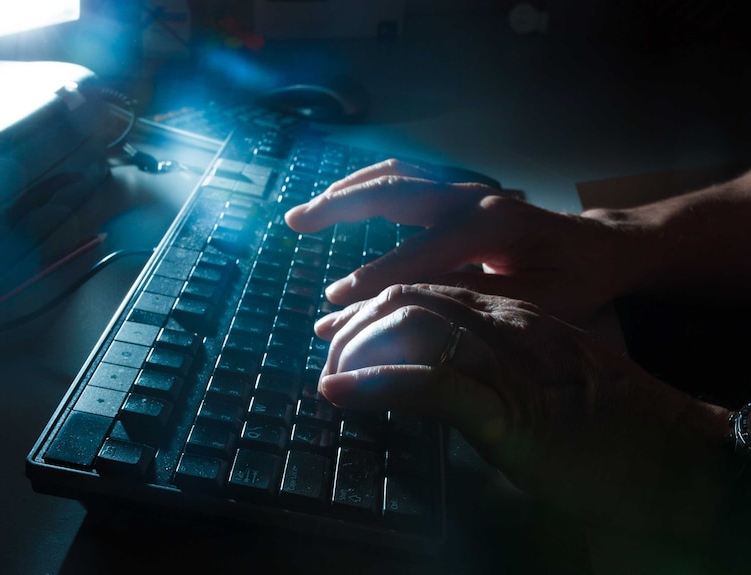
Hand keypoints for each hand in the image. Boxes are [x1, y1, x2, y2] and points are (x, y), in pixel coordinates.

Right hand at [285, 159, 634, 324]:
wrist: (600, 249)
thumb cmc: (572, 282)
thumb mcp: (533, 304)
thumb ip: (471, 302)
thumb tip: (407, 310)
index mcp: (490, 228)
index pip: (416, 256)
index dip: (372, 281)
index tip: (334, 304)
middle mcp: (472, 199)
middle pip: (394, 190)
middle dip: (340, 206)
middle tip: (295, 220)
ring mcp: (466, 191)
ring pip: (396, 176)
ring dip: (347, 189)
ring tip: (307, 211)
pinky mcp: (461, 195)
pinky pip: (406, 180)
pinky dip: (368, 185)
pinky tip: (344, 199)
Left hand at [315, 283, 729, 534]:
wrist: (676, 458)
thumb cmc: (605, 432)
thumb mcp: (537, 388)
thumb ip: (485, 374)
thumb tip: (426, 384)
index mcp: (514, 319)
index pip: (429, 291)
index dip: (377, 310)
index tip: (345, 338)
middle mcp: (508, 326)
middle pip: (412, 296)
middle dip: (358, 321)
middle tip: (329, 356)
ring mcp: (509, 361)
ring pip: (417, 321)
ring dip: (359, 345)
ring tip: (330, 373)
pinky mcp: (510, 407)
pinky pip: (433, 381)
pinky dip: (380, 384)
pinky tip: (341, 392)